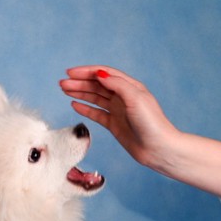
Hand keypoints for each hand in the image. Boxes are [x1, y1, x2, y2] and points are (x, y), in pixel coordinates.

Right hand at [59, 66, 178, 167]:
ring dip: (79, 93)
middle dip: (79, 82)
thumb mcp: (135, 98)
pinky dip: (85, 108)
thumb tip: (99, 74)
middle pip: (97, 85)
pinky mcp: (114, 124)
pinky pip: (96, 113)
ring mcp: (117, 110)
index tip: (70, 72)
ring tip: (64, 90)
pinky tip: (74, 104)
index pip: (104, 74)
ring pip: (94, 98)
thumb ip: (117, 84)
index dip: (86, 72)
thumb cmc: (152, 123)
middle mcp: (123, 97)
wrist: (158, 149)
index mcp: (130, 87)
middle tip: (62, 83)